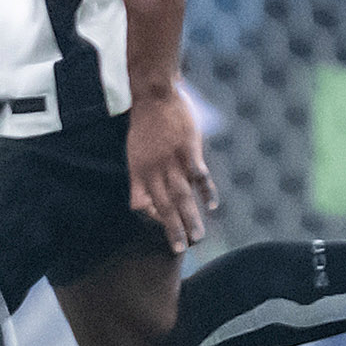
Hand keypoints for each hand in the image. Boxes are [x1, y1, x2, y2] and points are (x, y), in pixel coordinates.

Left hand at [125, 89, 216, 252]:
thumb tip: (149, 194)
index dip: (151, 217)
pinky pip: (199, 176)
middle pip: (164, 206)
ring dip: (190, 218)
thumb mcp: (134, 150)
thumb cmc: (144, 123)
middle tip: (182, 249)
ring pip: (182, 197)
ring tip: (198, 237)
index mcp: (138, 170)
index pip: (141, 203)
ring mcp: (172, 161)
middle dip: (173, 229)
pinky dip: (206, 191)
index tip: (161, 228)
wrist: (153, 95)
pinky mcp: (188, 151)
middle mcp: (153, 170)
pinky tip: (212, 206)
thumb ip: (142, 172)